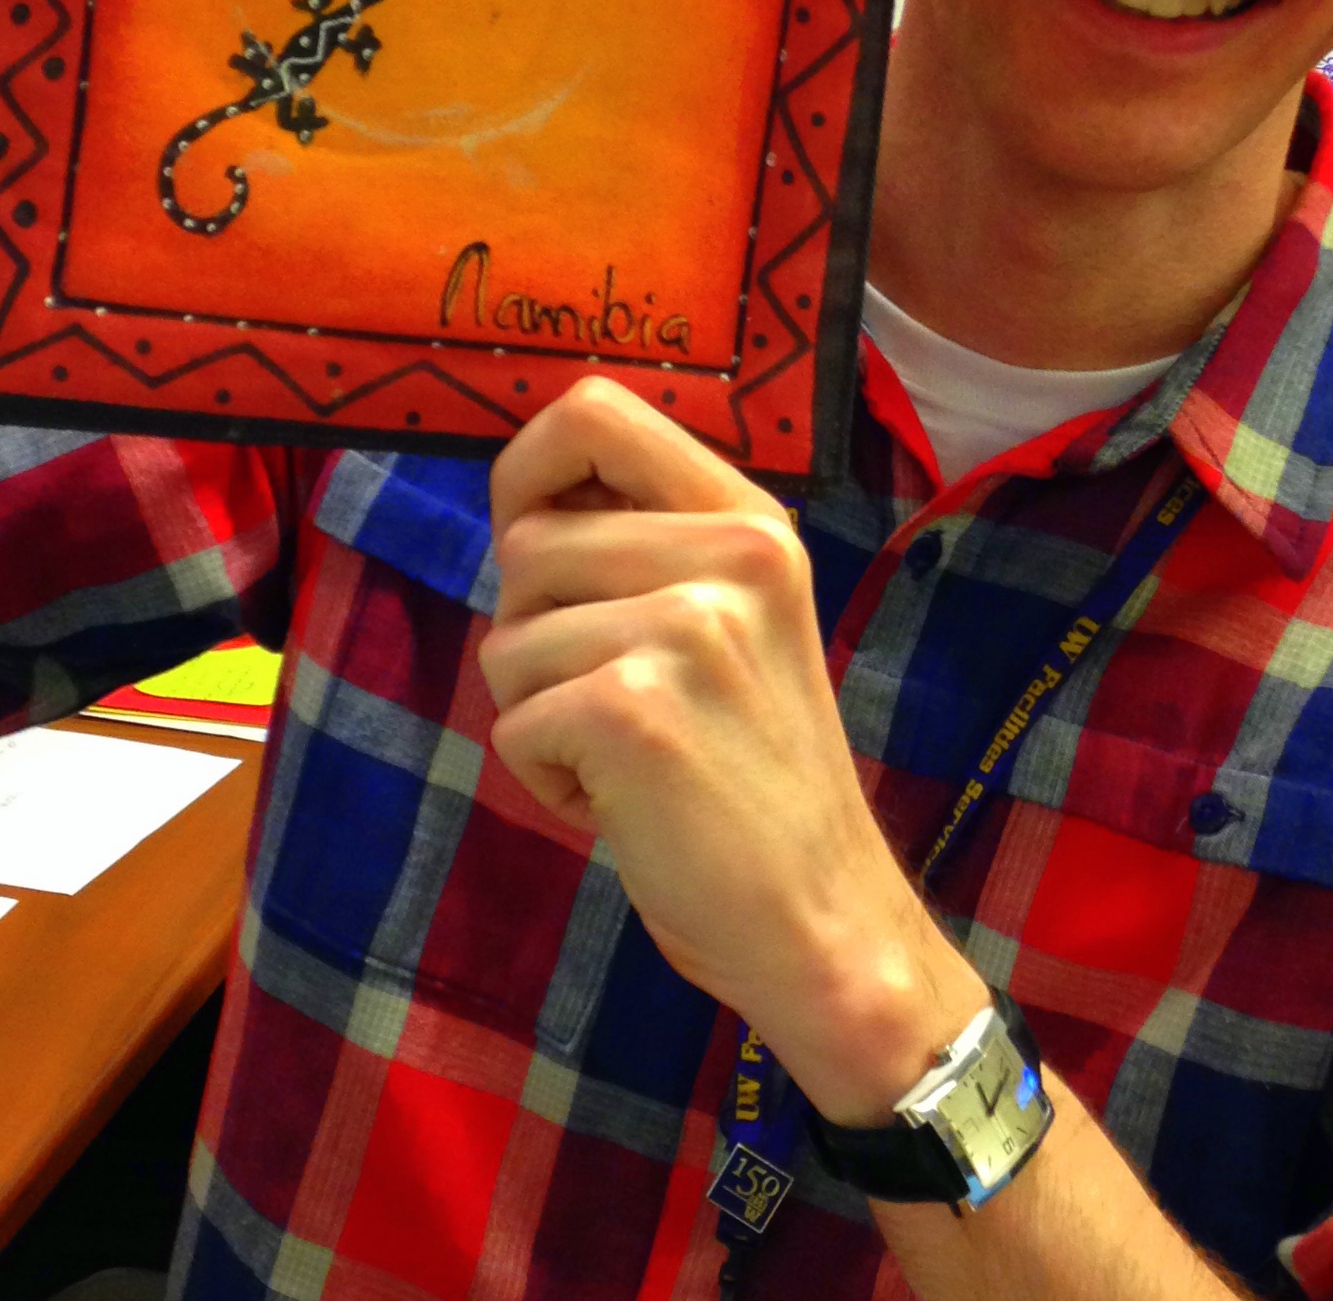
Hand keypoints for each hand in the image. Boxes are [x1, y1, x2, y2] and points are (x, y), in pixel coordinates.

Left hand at [482, 379, 982, 1121]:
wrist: (825, 922)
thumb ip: (649, 547)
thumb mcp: (731, 623)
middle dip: (536, 634)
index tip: (536, 540)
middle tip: (616, 702)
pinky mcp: (634, 709)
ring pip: (506, 640)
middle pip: (526, 542)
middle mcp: (731, 555)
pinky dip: (545, 779)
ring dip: (539, 713)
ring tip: (630, 758)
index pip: (593, 410)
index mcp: (751, 520)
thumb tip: (526, 496)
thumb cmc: (752, 778)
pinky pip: (512, 722)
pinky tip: (626, 805)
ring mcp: (686, 628)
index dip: (528, 470)